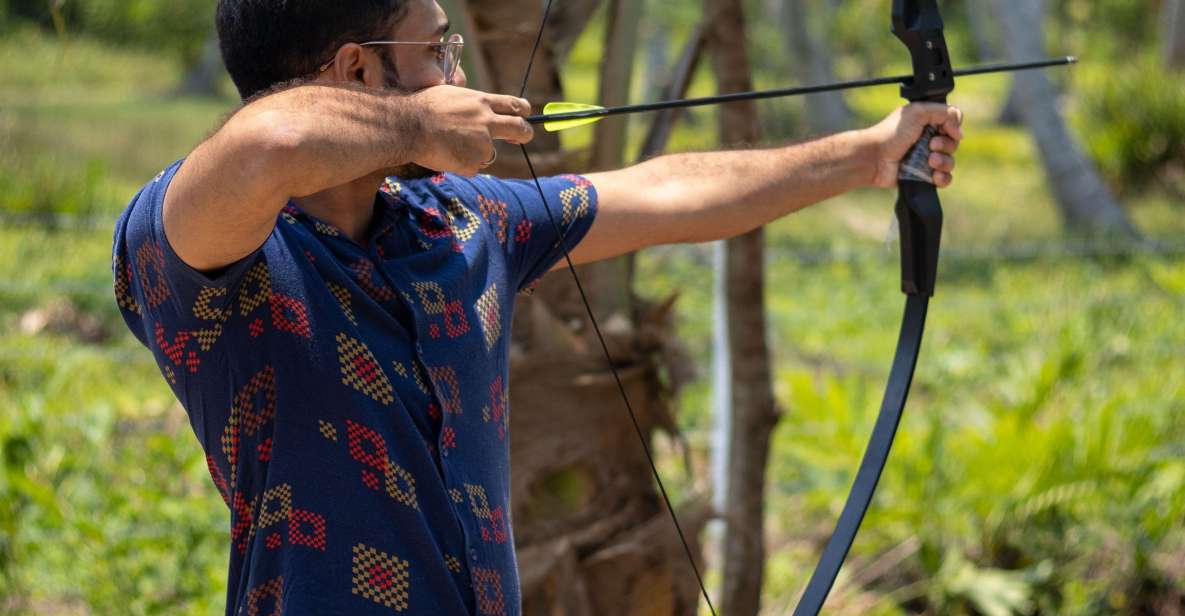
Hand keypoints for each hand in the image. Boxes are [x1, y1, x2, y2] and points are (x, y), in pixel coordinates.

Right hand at [407, 85, 534, 175]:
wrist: (408, 126)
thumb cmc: (423, 107)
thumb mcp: (451, 94)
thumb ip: (470, 103)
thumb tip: (478, 109)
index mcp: (481, 102)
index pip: (513, 104)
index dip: (523, 111)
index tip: (525, 115)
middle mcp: (487, 122)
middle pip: (519, 128)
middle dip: (525, 134)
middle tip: (522, 137)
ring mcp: (482, 144)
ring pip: (488, 152)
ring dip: (475, 152)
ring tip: (450, 143)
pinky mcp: (473, 163)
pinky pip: (472, 166)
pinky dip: (461, 164)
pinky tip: (445, 154)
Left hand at [862, 103, 962, 188]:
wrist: (874, 158)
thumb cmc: (891, 133)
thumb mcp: (918, 112)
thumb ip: (944, 113)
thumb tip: (959, 132)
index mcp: (928, 123)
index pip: (954, 124)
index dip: (953, 128)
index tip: (944, 130)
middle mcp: (929, 140)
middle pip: (954, 144)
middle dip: (946, 145)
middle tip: (930, 145)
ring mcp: (926, 159)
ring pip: (950, 162)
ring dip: (944, 161)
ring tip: (929, 161)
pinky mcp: (923, 176)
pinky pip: (944, 179)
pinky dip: (942, 178)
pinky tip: (933, 175)